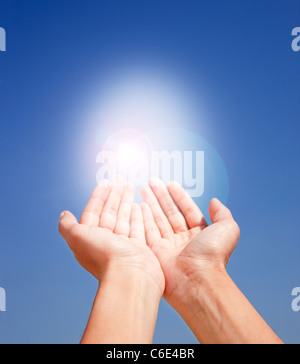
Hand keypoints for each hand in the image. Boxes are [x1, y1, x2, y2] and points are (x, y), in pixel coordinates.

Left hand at [59, 176, 164, 295]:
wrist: (130, 277)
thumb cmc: (104, 257)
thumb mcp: (78, 237)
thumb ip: (68, 225)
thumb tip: (63, 214)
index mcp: (91, 238)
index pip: (94, 212)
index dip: (99, 196)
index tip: (106, 182)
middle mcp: (106, 241)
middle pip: (110, 212)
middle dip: (114, 195)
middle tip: (121, 179)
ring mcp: (123, 245)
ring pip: (124, 217)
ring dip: (126, 201)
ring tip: (131, 186)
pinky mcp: (139, 248)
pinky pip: (138, 227)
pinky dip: (138, 215)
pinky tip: (139, 205)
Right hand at [141, 178, 239, 305]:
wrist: (197, 279)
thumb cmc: (213, 255)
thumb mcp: (227, 229)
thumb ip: (222, 213)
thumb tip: (214, 200)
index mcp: (200, 234)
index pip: (187, 209)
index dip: (179, 196)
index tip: (170, 183)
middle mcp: (183, 239)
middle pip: (170, 213)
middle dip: (161, 196)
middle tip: (152, 181)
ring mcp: (168, 246)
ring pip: (157, 219)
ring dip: (150, 203)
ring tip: (143, 188)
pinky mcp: (155, 252)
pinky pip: (147, 231)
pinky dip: (142, 218)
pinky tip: (138, 204)